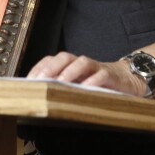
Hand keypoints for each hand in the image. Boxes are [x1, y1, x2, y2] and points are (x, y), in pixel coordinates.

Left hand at [26, 51, 148, 96]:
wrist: (126, 79)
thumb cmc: (96, 84)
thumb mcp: (77, 86)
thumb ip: (61, 87)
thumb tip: (38, 97)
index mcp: (69, 64)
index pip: (50, 60)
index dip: (39, 68)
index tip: (28, 81)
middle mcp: (80, 62)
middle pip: (64, 57)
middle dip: (51, 67)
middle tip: (41, 80)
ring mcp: (96, 67)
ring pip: (81, 62)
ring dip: (69, 72)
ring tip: (60, 83)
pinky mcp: (110, 75)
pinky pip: (101, 75)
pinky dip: (92, 81)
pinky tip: (84, 89)